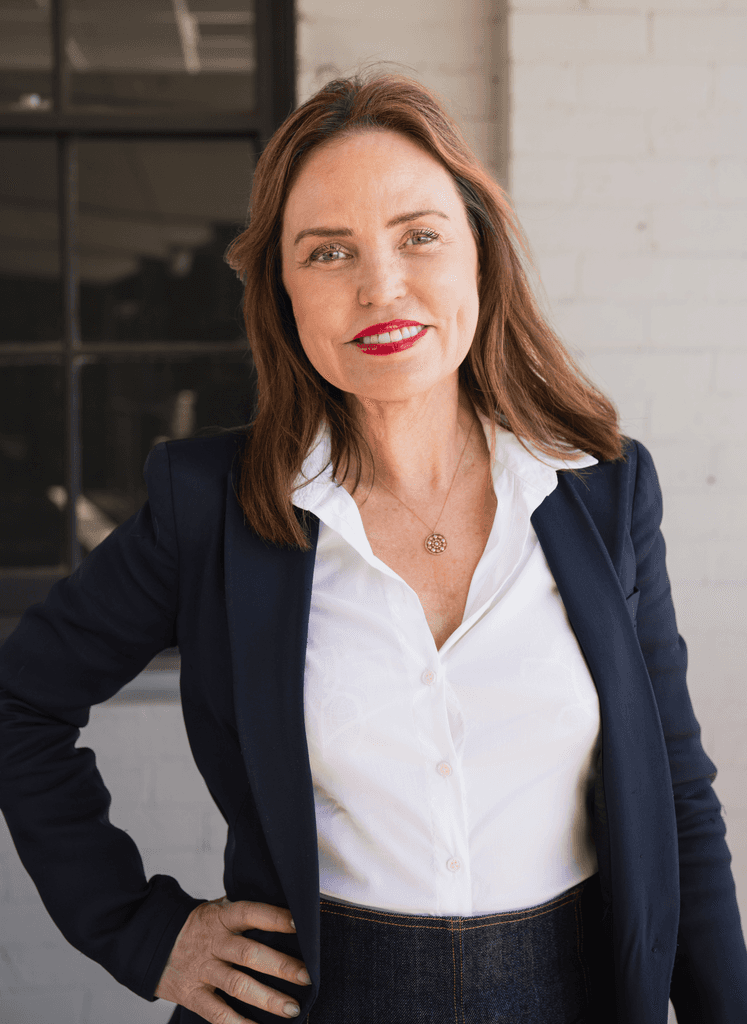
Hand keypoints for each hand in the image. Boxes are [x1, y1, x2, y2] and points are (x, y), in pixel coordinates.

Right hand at [154, 895, 310, 1021]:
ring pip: (237, 985)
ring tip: (292, 1008)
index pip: (250, 913)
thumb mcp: (216, 910)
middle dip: (280, 966)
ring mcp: (202, 970)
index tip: (299, 924)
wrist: (150, 941)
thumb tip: (285, 913)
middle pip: (248, 954)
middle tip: (307, 977)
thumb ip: (243, 913)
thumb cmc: (196, 926)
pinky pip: (217, 1013)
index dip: (274, 917)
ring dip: (267, 998)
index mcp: (220, 917)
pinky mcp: (191, 995)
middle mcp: (213, 943)